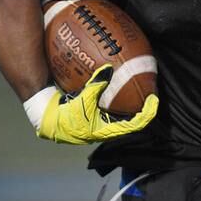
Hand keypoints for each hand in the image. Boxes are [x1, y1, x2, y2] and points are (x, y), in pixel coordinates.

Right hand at [38, 65, 158, 144]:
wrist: (46, 122)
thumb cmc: (63, 117)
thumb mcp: (81, 101)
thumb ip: (96, 85)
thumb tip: (108, 69)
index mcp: (107, 130)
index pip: (136, 124)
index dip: (148, 113)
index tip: (154, 100)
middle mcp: (107, 129)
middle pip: (132, 120)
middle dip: (142, 107)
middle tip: (149, 92)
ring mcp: (102, 124)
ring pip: (123, 115)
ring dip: (131, 104)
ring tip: (138, 89)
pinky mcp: (95, 118)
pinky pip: (112, 109)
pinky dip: (117, 100)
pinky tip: (119, 88)